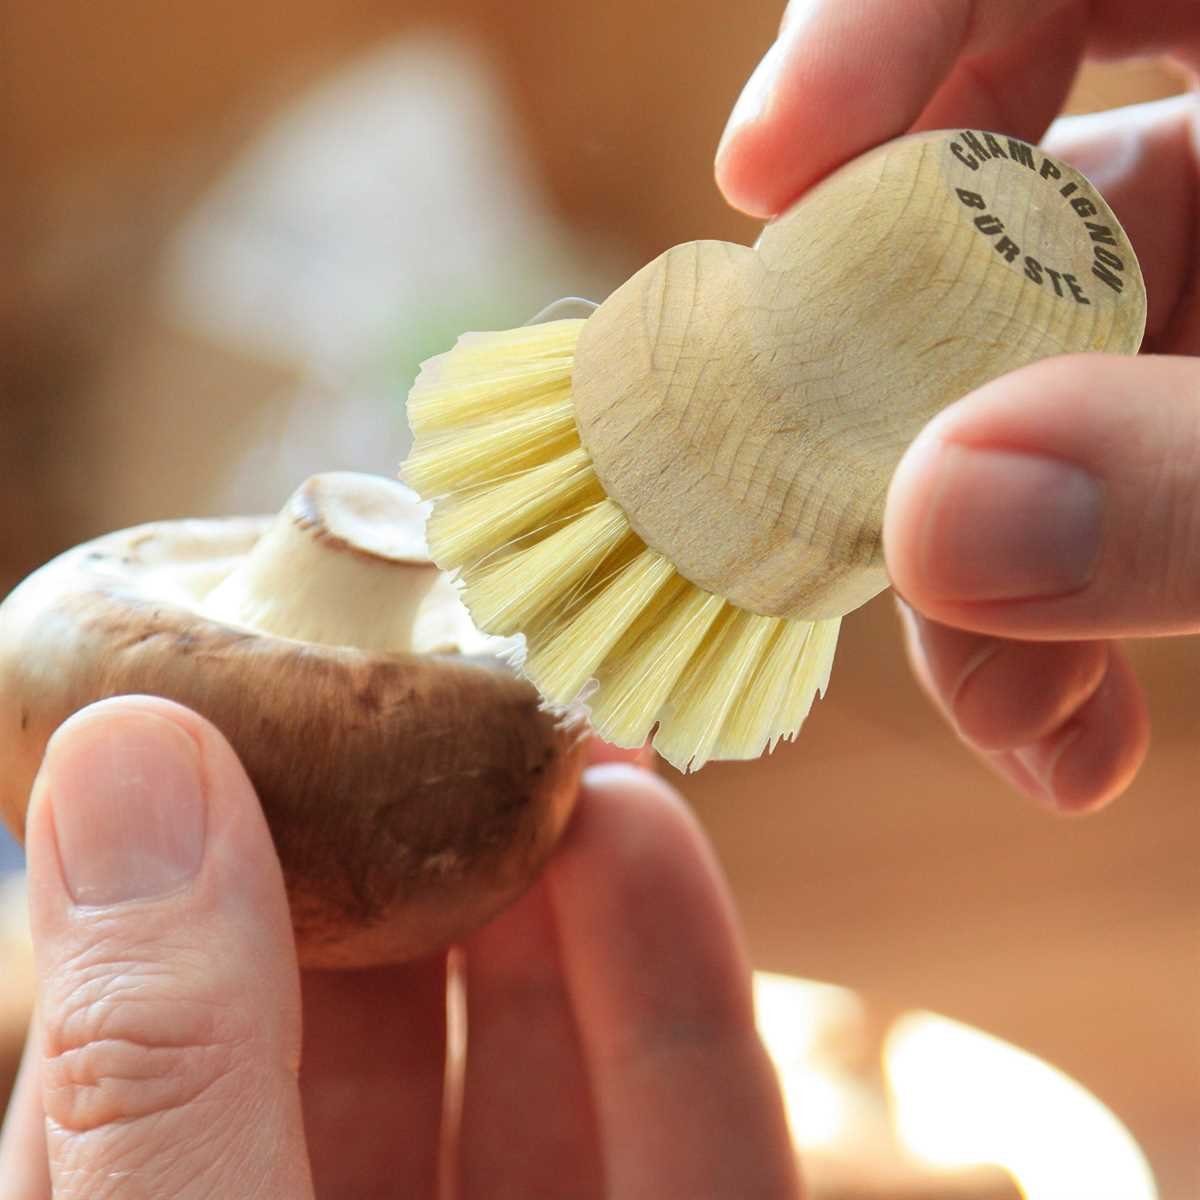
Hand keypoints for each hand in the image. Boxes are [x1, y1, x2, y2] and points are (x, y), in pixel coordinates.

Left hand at [0, 696, 798, 1198]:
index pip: (192, 1007)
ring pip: (551, 1053)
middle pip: (394, 1015)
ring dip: (564, 876)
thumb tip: (126, 746)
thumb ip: (156, 1043)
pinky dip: (675, 978)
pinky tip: (651, 835)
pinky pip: (686, 1128)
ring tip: (568, 726)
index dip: (243, 836)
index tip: (297, 682)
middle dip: (430, 834)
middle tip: (461, 678)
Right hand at [717, 0, 1199, 810]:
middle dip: (898, 374)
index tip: (761, 171)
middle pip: (999, 191)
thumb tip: (938, 524)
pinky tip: (1059, 731)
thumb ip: (1198, 484)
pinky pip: (1084, 464)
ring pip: (1025, 371)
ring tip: (1009, 716)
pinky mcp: (1192, 402)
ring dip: (982, 558)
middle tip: (837, 512)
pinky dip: (1055, 601)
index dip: (879, 30)